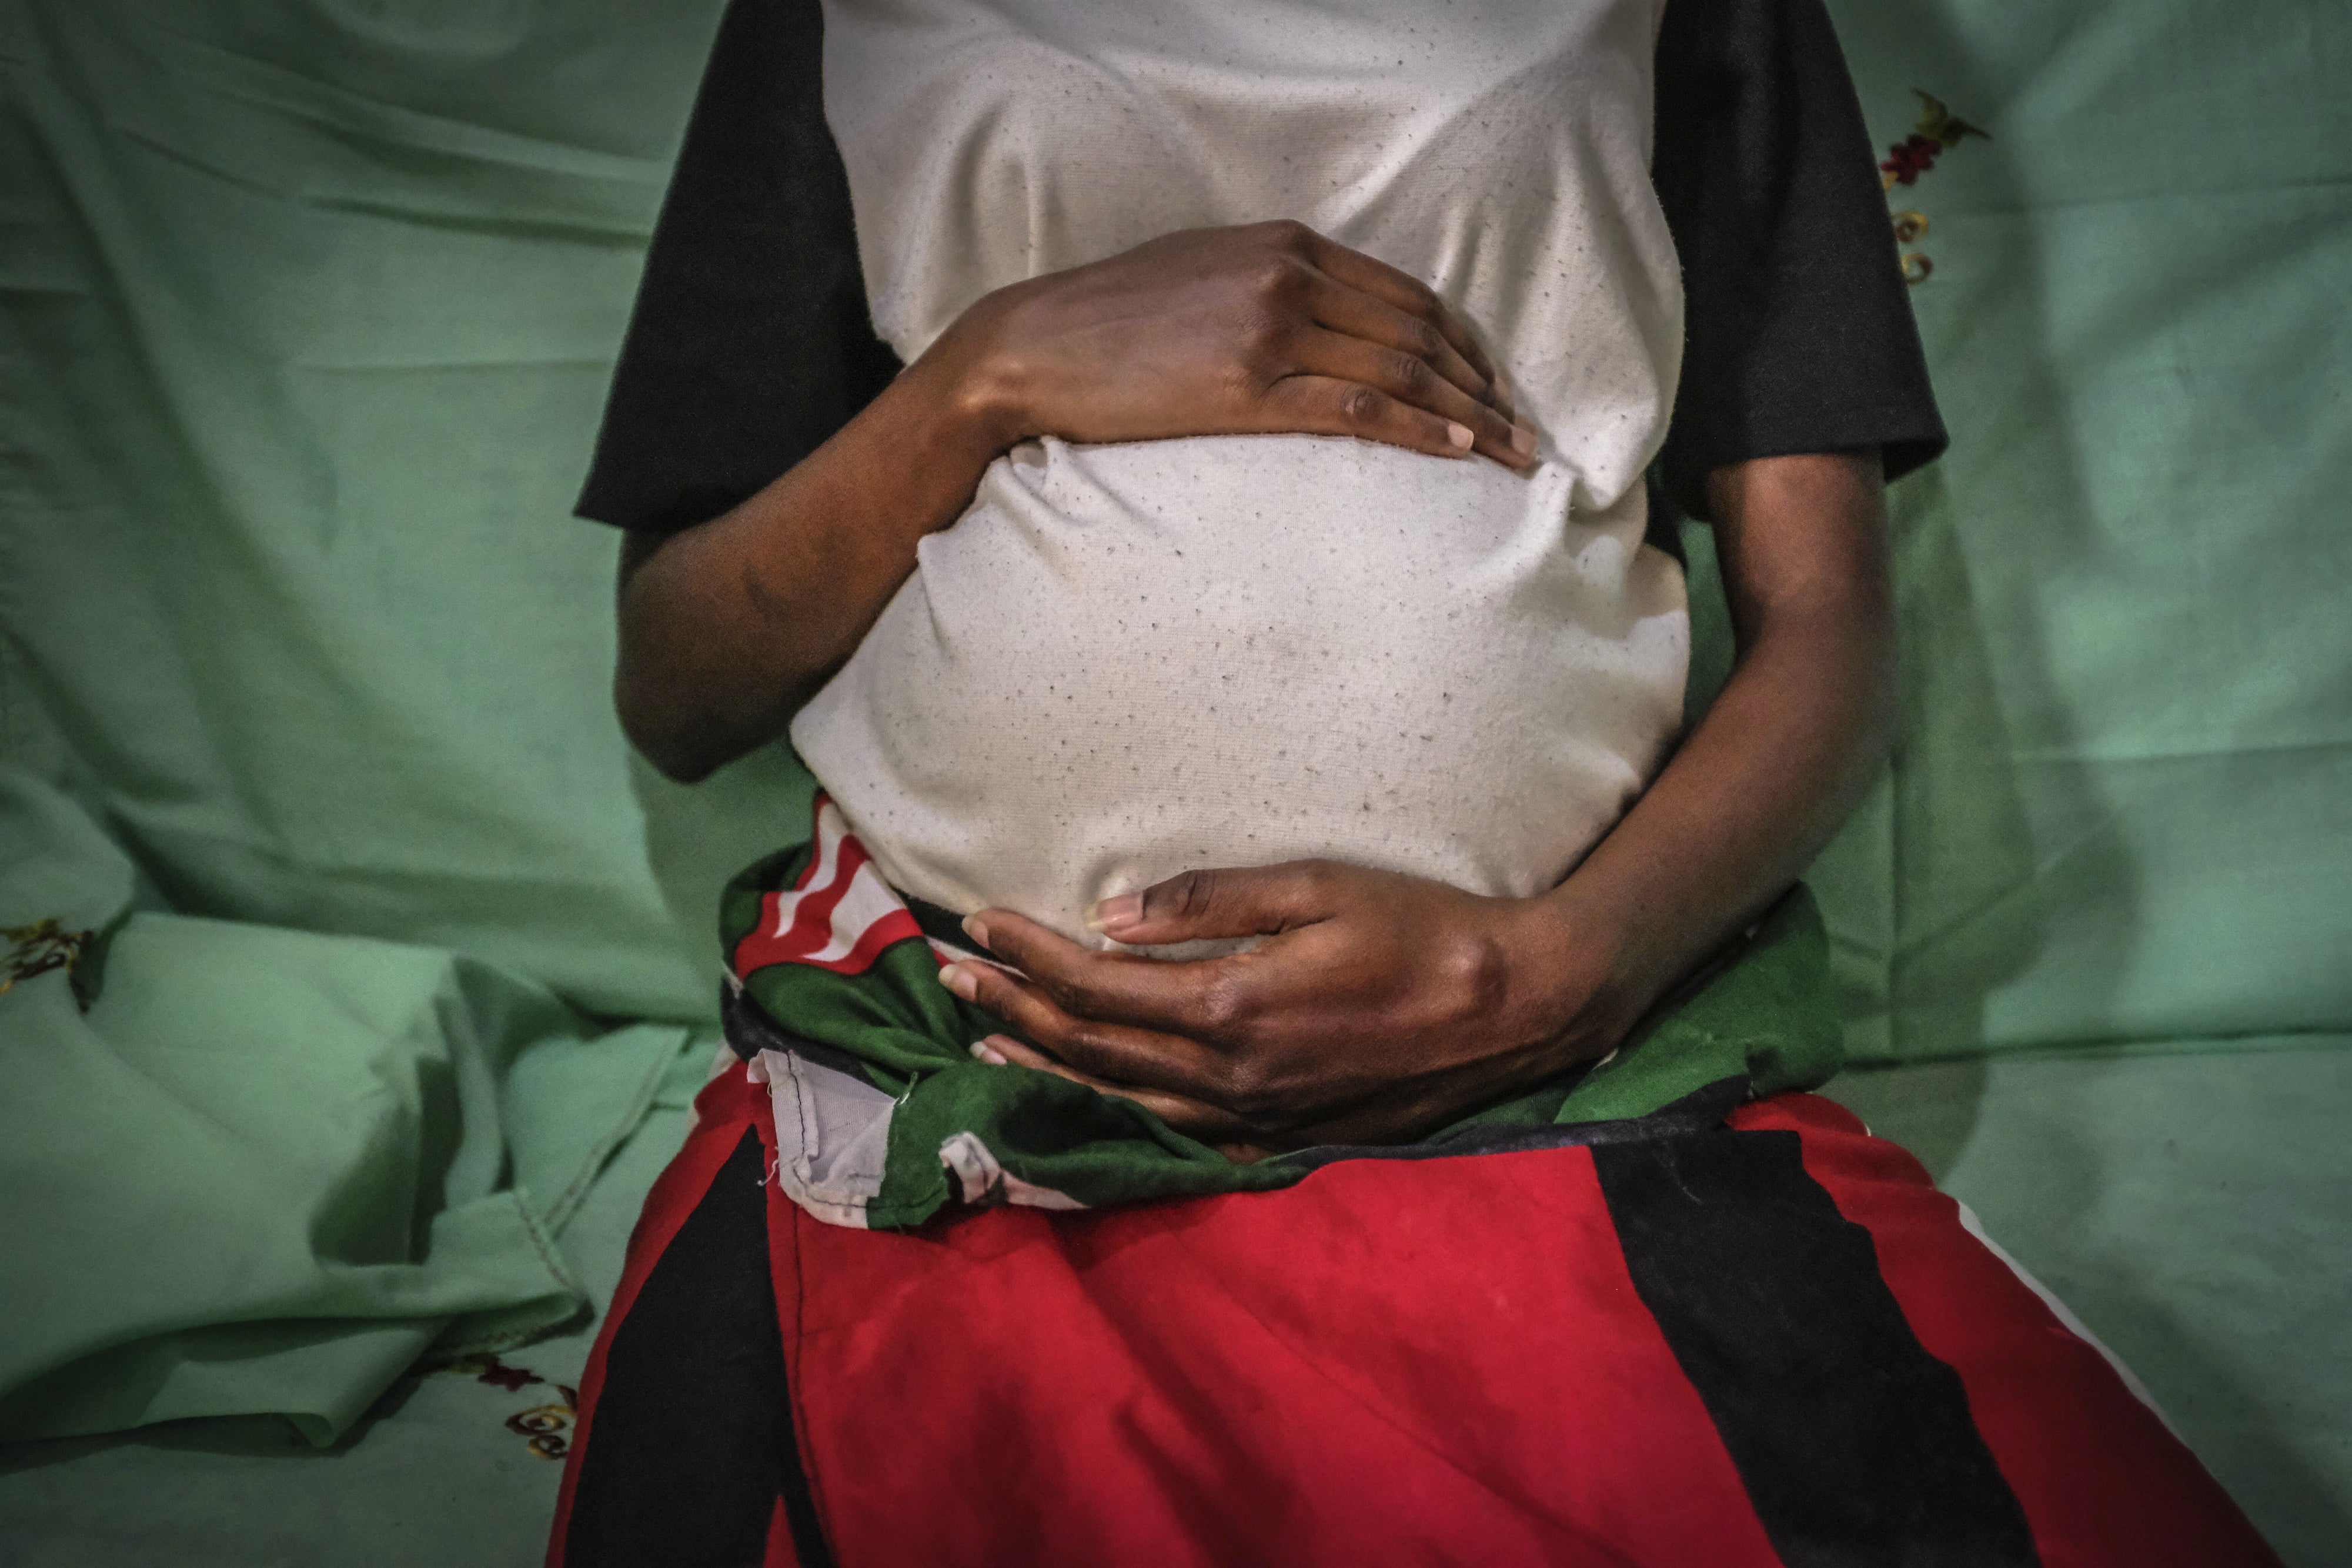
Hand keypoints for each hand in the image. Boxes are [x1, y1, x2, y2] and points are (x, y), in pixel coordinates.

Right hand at [933, 220, 1535, 469]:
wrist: (1033, 348)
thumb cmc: (1111, 320)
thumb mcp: (1205, 273)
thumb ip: (1273, 283)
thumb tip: (1330, 318)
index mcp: (1286, 244)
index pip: (1404, 294)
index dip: (1463, 342)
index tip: (1493, 382)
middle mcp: (1288, 276)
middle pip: (1417, 332)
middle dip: (1482, 384)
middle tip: (1524, 429)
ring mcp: (1269, 329)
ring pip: (1400, 371)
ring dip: (1468, 416)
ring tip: (1510, 454)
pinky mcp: (1246, 386)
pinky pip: (1356, 409)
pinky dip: (1418, 429)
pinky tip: (1457, 451)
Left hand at [935, 861, 1638, 1152]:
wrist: (1515, 1008)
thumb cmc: (1422, 929)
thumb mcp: (1319, 885)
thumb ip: (1212, 899)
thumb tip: (1114, 913)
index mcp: (1232, 1008)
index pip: (1097, 986)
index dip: (1028, 955)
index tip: (976, 923)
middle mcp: (1231, 1077)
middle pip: (1093, 1048)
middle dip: (1013, 1007)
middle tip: (949, 975)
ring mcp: (1256, 1117)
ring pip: (1124, 1099)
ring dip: (1048, 1067)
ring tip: (989, 1040)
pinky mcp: (1285, 1136)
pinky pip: (1179, 1136)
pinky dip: (1118, 1115)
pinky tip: (1090, 1100)